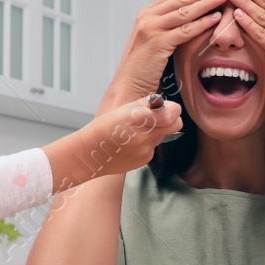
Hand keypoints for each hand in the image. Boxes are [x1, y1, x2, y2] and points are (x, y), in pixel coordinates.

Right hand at [45, 96, 182, 190]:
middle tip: (155, 118)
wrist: (89, 153)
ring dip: (155, 132)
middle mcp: (145, 137)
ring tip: (135, 132)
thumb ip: (148, 105)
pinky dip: (146, 144)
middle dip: (169, 120)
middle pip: (175, 126)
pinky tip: (131, 143)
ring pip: (163, 137)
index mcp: (138, 119)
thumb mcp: (123, 109)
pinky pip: (153, 148)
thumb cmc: (104, 127)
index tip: (165, 107)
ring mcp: (146, 151)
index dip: (171, 109)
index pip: (173, 114)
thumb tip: (166, 105)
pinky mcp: (144, 160)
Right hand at [101, 0, 227, 108]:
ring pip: (184, 11)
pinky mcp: (157, 43)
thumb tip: (187, 16)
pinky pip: (185, 31)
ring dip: (207, 1)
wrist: (127, 87)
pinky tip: (216, 18)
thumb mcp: (153, 40)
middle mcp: (147, 17)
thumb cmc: (143, 68)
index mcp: (146, 14)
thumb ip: (166, 26)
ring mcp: (151, 29)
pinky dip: (202, 23)